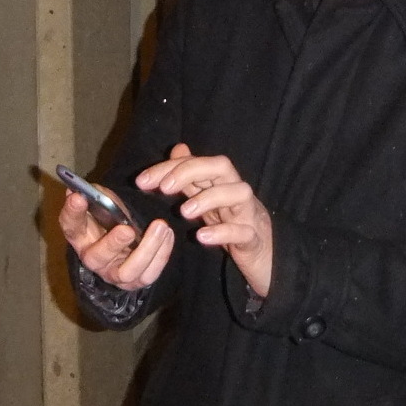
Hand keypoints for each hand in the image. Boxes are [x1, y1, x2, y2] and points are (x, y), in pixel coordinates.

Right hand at [58, 187, 174, 290]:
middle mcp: (94, 258)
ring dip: (146, 249)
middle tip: (127, 229)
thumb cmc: (115, 219)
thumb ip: (100, 197)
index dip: (72, 212)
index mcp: (81, 235)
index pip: (70, 225)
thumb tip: (88, 188)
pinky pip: (149, 274)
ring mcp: (114, 273)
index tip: (78, 196)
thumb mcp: (107, 205)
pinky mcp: (135, 281)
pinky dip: (161, 254)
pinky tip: (168, 235)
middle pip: (97, 256)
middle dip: (112, 243)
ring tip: (161, 226)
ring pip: (126, 271)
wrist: (132, 242)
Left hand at [136, 143, 273, 297]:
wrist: (264, 256)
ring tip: (184, 212)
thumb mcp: (209, 200)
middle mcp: (237, 192)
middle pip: (221, 166)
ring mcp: (249, 214)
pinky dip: (224, 232)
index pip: (197, 163)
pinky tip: (202, 237)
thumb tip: (177, 149)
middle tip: (164, 188)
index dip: (169, 167)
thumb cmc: (234, 224)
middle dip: (190, 171)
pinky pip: (244, 231)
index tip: (141, 181)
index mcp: (223, 182)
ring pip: (239, 193)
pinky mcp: (254, 239)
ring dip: (209, 198)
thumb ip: (193, 177)